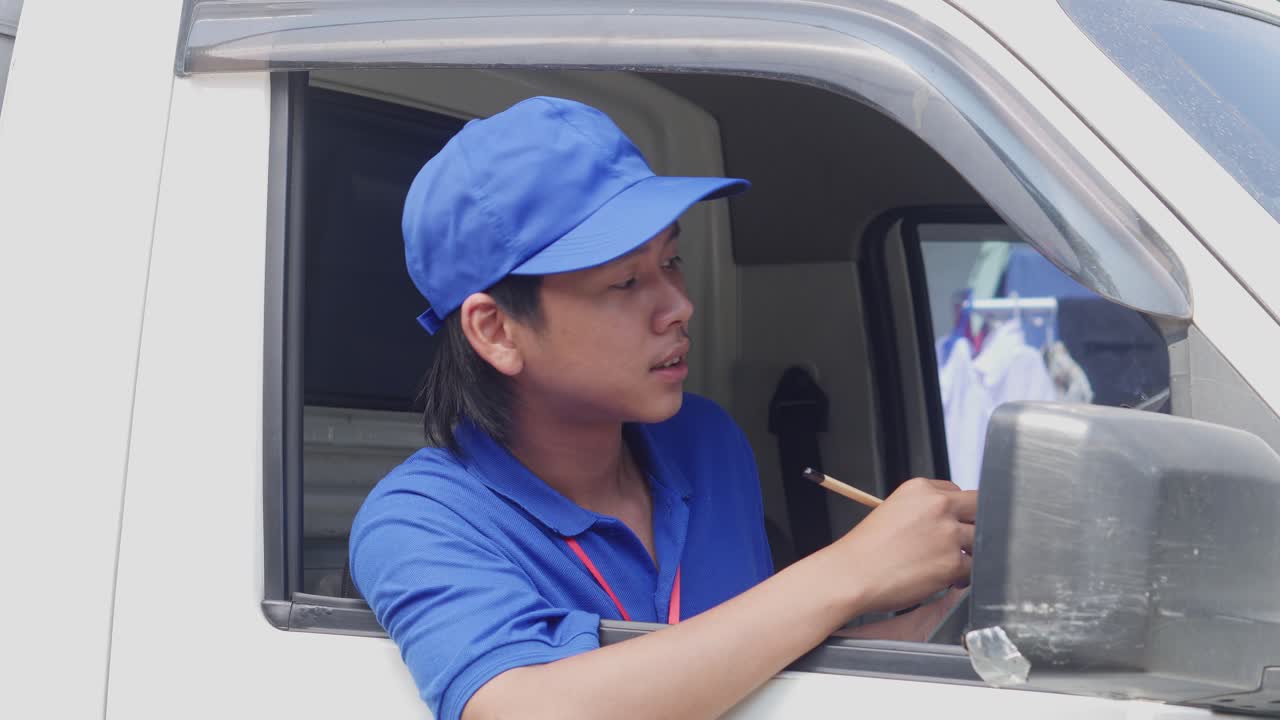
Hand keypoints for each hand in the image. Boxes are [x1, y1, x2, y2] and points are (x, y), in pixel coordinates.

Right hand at [830, 477, 976, 614]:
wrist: (851, 575)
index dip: (957, 511)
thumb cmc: (866, 550)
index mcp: (920, 488)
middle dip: (973, 525)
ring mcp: (948, 533)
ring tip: (945, 563)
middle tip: (960, 543)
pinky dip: (963, 576)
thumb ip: (924, 508)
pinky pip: (974, 567)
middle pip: (979, 508)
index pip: (958, 492)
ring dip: (969, 552)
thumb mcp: (893, 511)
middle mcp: (937, 505)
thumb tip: (949, 520)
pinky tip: (945, 578)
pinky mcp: (953, 561)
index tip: (951, 524)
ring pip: (980, 539)